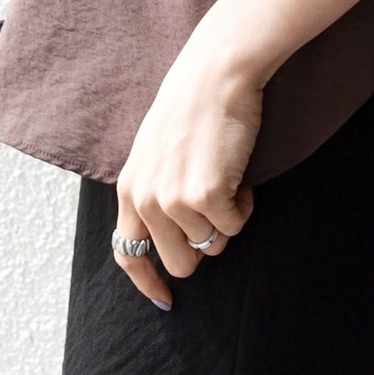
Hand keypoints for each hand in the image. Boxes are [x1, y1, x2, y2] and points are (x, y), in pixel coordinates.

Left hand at [113, 46, 262, 309]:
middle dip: (204, 242)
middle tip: (216, 205)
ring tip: (227, 176)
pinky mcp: (206, 195)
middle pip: (181, 261)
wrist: (216, 73)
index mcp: (130, 189)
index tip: (166, 301)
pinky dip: (245, 205)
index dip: (149, 282)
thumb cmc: (194, 106)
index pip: (128, 255)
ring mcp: (174, 201)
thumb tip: (169, 240)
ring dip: (227, 218)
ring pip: (213, 244)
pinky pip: (235, 225)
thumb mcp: (155, 151)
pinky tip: (240, 173)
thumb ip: (153, 192)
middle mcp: (146, 200)